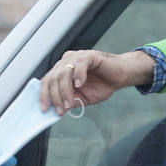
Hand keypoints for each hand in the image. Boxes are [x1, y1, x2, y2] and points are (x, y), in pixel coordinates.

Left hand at [39, 49, 154, 114]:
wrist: (120, 76)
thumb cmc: (102, 84)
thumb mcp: (83, 98)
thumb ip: (71, 101)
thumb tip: (59, 109)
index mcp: (62, 71)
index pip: (47, 81)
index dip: (44, 95)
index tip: (44, 109)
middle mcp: (66, 62)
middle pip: (53, 78)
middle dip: (55, 96)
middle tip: (61, 109)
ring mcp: (77, 57)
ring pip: (63, 73)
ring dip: (65, 90)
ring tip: (70, 102)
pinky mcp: (89, 55)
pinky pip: (79, 64)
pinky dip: (78, 76)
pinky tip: (80, 85)